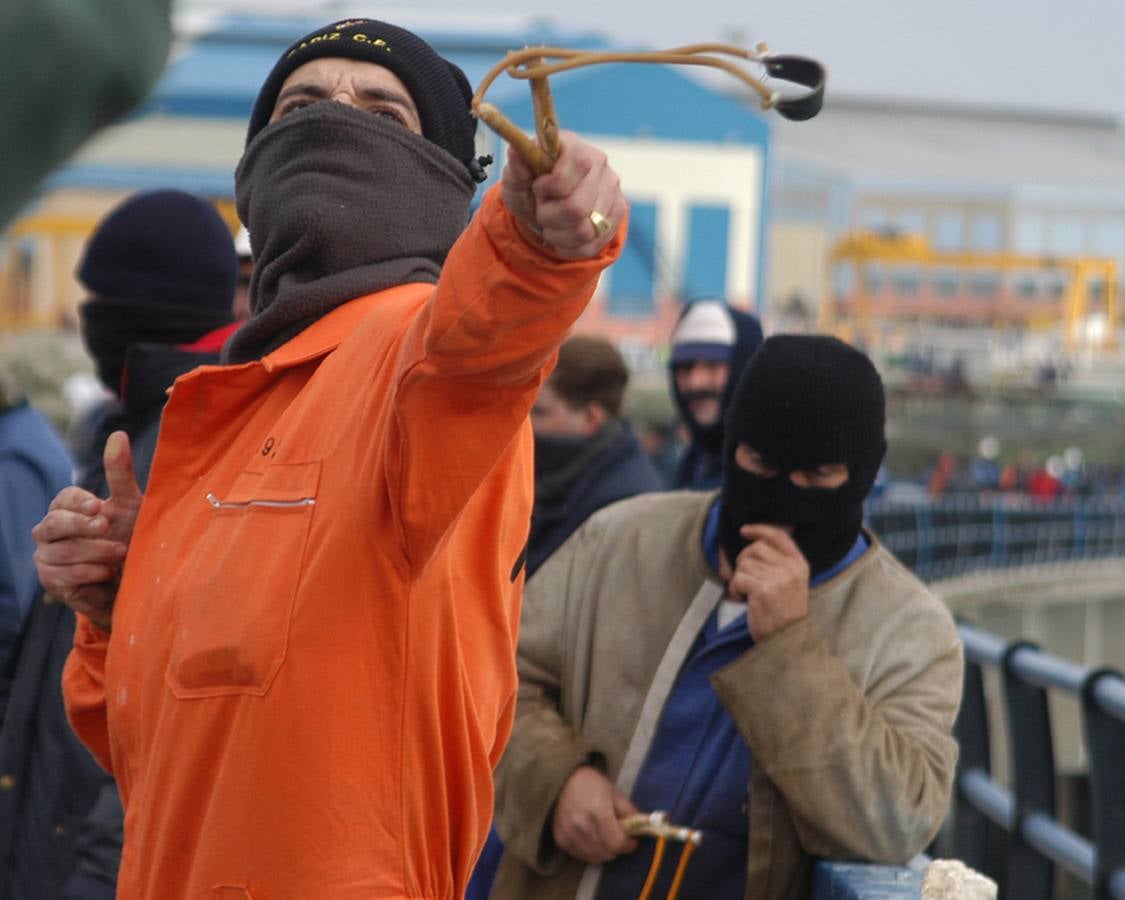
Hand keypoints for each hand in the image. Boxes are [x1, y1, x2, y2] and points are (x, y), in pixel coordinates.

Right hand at [32, 431, 142, 630]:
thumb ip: (120, 472)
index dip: (79, 502)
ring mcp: (47, 556)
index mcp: (68, 509)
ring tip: (120, 554)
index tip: (99, 507)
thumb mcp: (131, 504)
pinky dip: (91, 573)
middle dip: (82, 526)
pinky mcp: (51, 581)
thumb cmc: (132, 537)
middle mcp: (51, 530)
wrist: (136, 581)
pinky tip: (109, 573)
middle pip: (53, 523)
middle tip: (108, 528)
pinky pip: (63, 575)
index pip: (63, 499)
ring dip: (96, 553)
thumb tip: (118, 434)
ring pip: (61, 551)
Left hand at [500, 131, 625, 259]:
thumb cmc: (530, 188)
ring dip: (559, 235)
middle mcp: (599, 163)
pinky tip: (564, 237)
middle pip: (577, 208)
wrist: (549, 206)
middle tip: (543, 211)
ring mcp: (613, 188)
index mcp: (573, 146)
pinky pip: (594, 243)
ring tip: (552, 225)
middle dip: (550, 217)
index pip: (569, 173)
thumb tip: (514, 151)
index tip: (538, 189)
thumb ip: (515, 169)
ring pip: (586, 231)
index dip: (548, 189)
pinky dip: (572, 247)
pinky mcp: (619, 211)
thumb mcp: (515, 180)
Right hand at [551, 765, 638, 863]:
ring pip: (595, 858)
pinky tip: (591, 838)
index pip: (617, 842)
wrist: (562, 780)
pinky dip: (590, 852)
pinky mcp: (560, 839)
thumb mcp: (614, 792)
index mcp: (598, 810)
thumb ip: (629, 812)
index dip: (629, 844)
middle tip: (619, 837)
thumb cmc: (591, 784)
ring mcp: (569, 833)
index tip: (632, 840)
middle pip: (607, 853)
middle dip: (618, 848)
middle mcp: (581, 824)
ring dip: (604, 851)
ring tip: (604, 837)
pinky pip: (581, 856)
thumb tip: (642, 828)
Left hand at [727, 524, 809, 641]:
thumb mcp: (791, 584)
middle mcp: (791, 569)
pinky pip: (738, 579)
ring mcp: (778, 579)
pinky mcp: (763, 590)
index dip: (759, 530)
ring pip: (744, 564)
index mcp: (799, 565)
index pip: (779, 537)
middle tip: (746, 580)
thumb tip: (753, 542)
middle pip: (755, 549)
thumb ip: (779, 563)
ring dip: (738, 579)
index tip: (744, 531)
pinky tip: (743, 600)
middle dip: (743, 562)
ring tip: (747, 594)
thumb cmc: (784, 614)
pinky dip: (735, 589)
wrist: (787, 641)